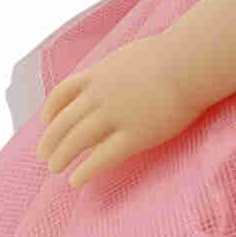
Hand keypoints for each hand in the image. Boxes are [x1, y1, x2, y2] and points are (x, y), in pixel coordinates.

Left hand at [37, 33, 202, 188]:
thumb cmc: (172, 55)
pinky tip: (76, 181)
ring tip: (55, 169)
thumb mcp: (131, 56)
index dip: (50, 111)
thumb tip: (117, 74)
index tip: (45, 123)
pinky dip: (85, 171)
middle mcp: (100, 96)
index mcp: (99, 75)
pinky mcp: (135, 135)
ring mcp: (115, 116)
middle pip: (64, 121)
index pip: (62, 94)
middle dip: (51, 140)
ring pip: (77, 140)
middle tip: (44, 156)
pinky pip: (102, 157)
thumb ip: (116, 70)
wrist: (191, 62)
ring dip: (61, 156)